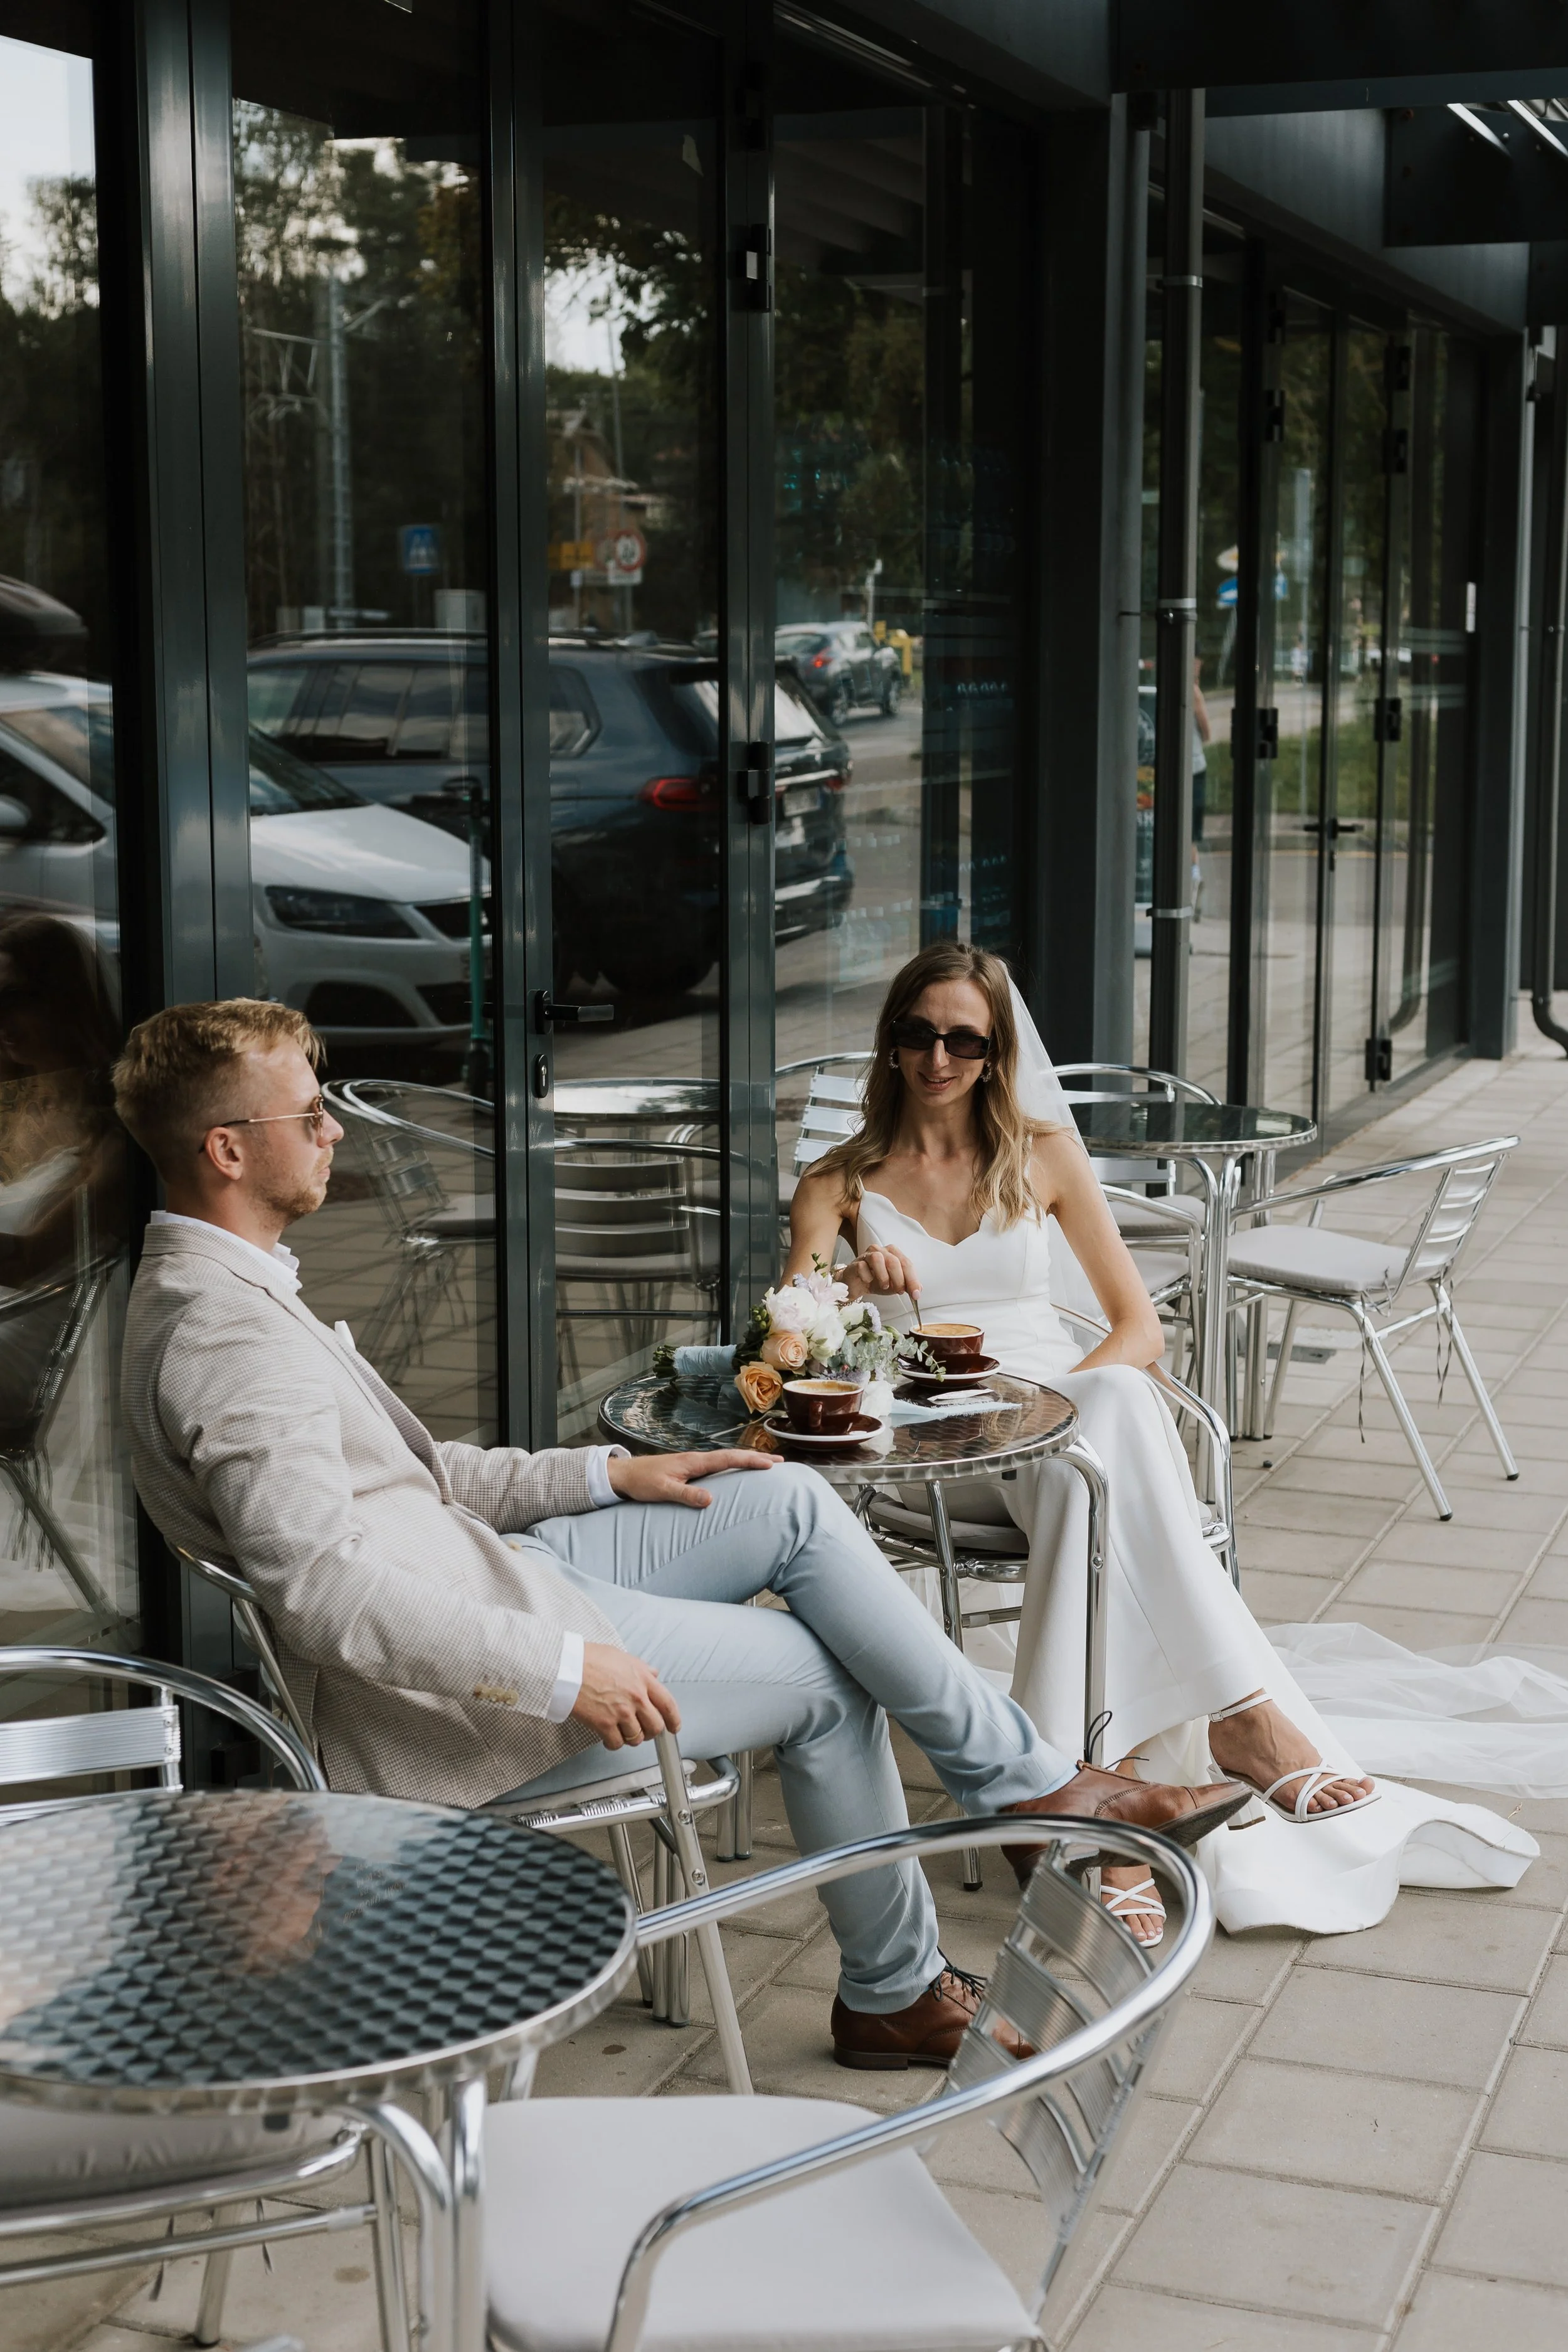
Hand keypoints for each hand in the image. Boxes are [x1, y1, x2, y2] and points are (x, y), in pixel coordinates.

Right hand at [571, 1643, 679, 1747]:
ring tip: (621, 1732)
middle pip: (655, 1725)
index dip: (674, 1719)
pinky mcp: (604, 1724)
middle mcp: (636, 1697)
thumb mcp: (621, 1656)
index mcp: (643, 1679)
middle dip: (651, 1732)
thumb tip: (653, 1674)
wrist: (566, 1667)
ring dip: (630, 1738)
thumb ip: (641, 1668)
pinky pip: (616, 1743)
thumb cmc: (589, 1659)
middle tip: (643, 1731)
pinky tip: (608, 1738)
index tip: (674, 1727)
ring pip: (636, 1737)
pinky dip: (613, 1744)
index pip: (668, 1704)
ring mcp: (621, 1712)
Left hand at [606, 1448, 775, 1508]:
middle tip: (780, 1462)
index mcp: (694, 1462)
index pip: (728, 1459)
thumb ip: (686, 1495)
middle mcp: (696, 1460)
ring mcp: (693, 1464)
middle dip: (756, 1458)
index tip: (770, 1464)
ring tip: (766, 1466)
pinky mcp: (689, 1470)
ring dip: (747, 1461)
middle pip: (732, 1456)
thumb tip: (711, 1500)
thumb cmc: (642, 1482)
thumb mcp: (663, 1490)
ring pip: (726, 1460)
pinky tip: (738, 1473)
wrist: (624, 1475)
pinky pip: (718, 1467)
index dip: (750, 1461)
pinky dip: (733, 1467)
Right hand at [843, 1242, 919, 1304]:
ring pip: (877, 1259)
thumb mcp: (895, 1284)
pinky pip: (862, 1267)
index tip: (915, 1294)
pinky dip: (867, 1276)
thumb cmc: (876, 1282)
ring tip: (884, 1286)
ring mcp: (867, 1255)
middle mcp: (881, 1250)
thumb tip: (918, 1290)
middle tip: (900, 1291)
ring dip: (883, 1275)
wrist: (856, 1285)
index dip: (912, 1279)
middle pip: (894, 1261)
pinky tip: (868, 1281)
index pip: (906, 1263)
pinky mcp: (855, 1263)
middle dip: (899, 1279)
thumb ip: (907, 1285)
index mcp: (893, 1253)